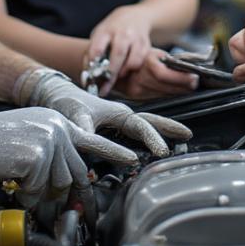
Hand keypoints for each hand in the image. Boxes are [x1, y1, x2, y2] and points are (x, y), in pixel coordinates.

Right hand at [0, 103, 136, 210]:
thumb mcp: (34, 137)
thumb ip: (55, 155)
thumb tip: (69, 184)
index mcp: (60, 124)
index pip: (93, 140)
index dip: (114, 153)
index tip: (133, 160)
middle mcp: (59, 130)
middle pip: (76, 172)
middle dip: (71, 195)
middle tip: (69, 212)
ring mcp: (50, 142)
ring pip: (58, 184)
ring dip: (41, 194)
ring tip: (23, 186)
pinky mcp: (37, 157)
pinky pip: (38, 189)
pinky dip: (26, 194)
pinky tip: (14, 182)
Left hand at [14, 68, 191, 156]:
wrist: (55, 95)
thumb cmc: (66, 103)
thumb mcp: (75, 118)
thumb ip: (84, 132)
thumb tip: (92, 145)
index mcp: (117, 112)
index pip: (141, 125)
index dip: (153, 138)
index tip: (162, 151)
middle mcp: (122, 115)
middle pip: (152, 120)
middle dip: (170, 127)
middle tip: (189, 136)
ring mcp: (119, 121)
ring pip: (146, 125)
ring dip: (161, 132)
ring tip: (178, 141)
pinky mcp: (113, 127)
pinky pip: (135, 132)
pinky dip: (147, 138)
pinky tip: (150, 148)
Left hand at [86, 6, 152, 88]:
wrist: (135, 17)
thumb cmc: (112, 30)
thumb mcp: (99, 35)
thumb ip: (91, 54)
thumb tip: (86, 77)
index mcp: (105, 31)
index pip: (98, 49)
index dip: (94, 65)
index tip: (92, 77)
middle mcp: (122, 33)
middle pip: (117, 55)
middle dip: (111, 73)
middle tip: (105, 87)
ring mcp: (136, 39)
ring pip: (133, 61)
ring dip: (124, 72)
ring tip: (118, 75)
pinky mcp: (146, 45)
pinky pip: (141, 62)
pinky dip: (134, 69)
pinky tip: (128, 69)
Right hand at [112, 50, 200, 99]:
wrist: (116, 62)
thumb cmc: (139, 55)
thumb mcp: (154, 53)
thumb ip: (169, 62)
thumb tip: (189, 70)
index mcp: (144, 61)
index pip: (163, 74)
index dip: (180, 78)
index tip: (194, 78)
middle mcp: (138, 76)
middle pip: (164, 86)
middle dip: (182, 87)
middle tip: (195, 84)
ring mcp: (135, 87)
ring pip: (161, 94)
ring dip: (177, 92)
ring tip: (188, 89)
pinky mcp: (134, 95)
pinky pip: (155, 97)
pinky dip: (167, 95)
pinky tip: (175, 92)